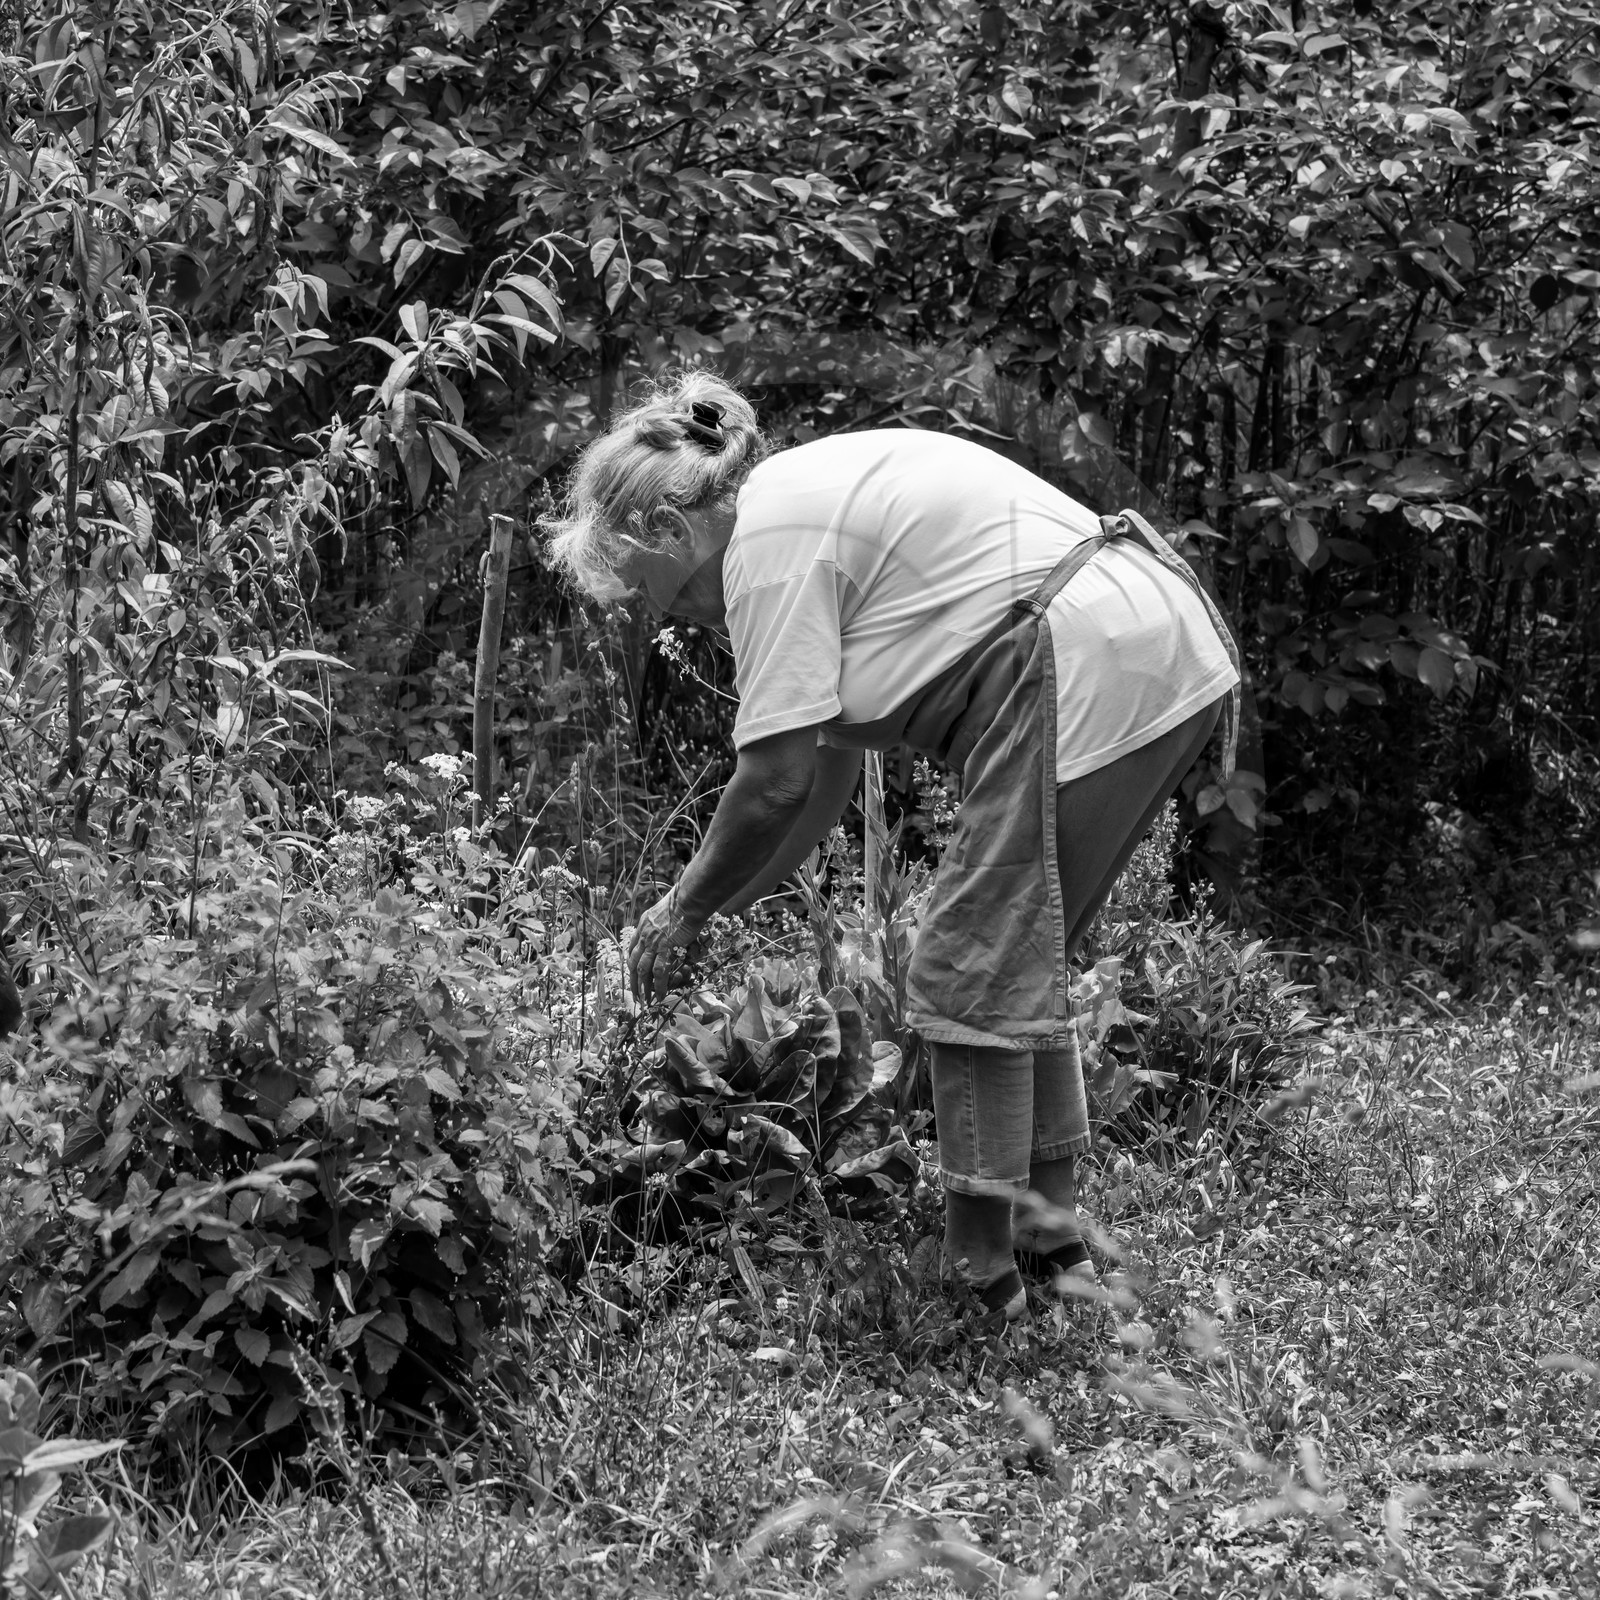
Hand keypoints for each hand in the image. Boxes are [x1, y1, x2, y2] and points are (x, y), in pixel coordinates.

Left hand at [627, 887, 701, 1001]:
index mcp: (644, 924)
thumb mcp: (666, 908)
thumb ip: (665, 919)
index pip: (632, 947)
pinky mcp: (664, 948)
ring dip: (643, 987)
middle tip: (636, 994)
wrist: (687, 900)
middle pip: (633, 962)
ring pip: (642, 970)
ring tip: (645, 1001)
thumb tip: (672, 922)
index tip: (633, 972)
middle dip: (633, 980)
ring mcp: (653, 942)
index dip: (632, 962)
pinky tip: (661, 994)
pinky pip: (659, 971)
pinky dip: (659, 985)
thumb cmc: (683, 900)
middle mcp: (644, 935)